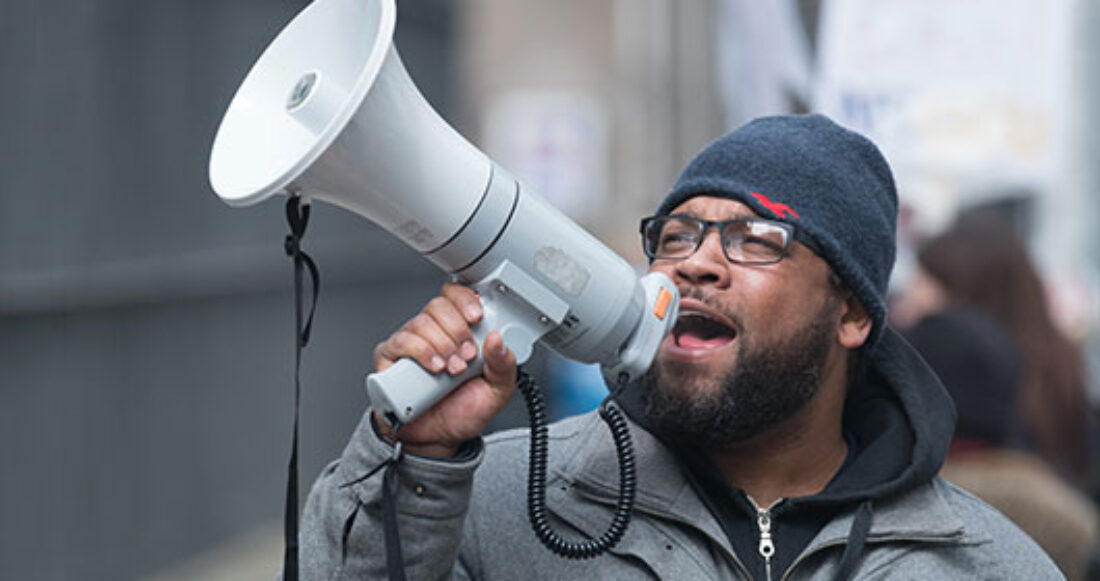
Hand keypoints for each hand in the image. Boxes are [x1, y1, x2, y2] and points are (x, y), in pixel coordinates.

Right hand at [372, 282, 516, 457]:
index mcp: (458, 331)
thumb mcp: (497, 391)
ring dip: (442, 345)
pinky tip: (434, 368)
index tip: (477, 317)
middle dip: (458, 330)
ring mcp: (410, 344)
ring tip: (452, 370)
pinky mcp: (390, 360)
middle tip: (468, 356)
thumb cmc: (463, 412)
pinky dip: (420, 351)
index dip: (466, 299)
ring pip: (421, 323)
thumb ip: (505, 366)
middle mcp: (432, 332)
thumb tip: (498, 339)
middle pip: (438, 306)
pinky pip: (400, 342)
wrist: (437, 440)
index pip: (456, 296)